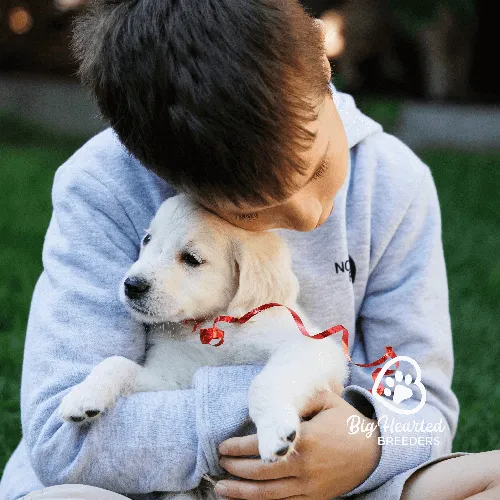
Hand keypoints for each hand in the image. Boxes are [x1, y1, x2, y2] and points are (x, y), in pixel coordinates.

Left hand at [215, 390, 380, 498]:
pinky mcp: (314, 499)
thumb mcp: (328, 401)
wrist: (373, 453)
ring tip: (221, 489)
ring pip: (268, 495)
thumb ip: (302, 398)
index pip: (263, 447)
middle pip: (261, 473)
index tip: (223, 446)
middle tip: (218, 464)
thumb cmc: (347, 423)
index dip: (239, 447)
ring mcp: (309, 487)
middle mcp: (305, 467)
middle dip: (235, 469)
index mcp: (306, 440)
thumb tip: (277, 394)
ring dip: (241, 493)